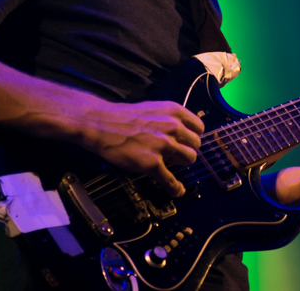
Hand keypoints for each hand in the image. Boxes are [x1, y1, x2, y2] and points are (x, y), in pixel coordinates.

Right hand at [79, 99, 203, 196]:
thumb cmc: (124, 117)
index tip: (187, 141)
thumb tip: (182, 133)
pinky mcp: (152, 163)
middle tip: (176, 154)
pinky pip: (171, 180)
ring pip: (189, 159)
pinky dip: (175, 188)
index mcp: (174, 111)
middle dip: (187, 150)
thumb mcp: (154, 109)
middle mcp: (172, 127)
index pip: (199, 127)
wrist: (100, 124)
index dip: (193, 136)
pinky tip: (177, 190)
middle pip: (196, 145)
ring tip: (171, 164)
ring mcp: (163, 145)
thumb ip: (170, 119)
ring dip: (182, 164)